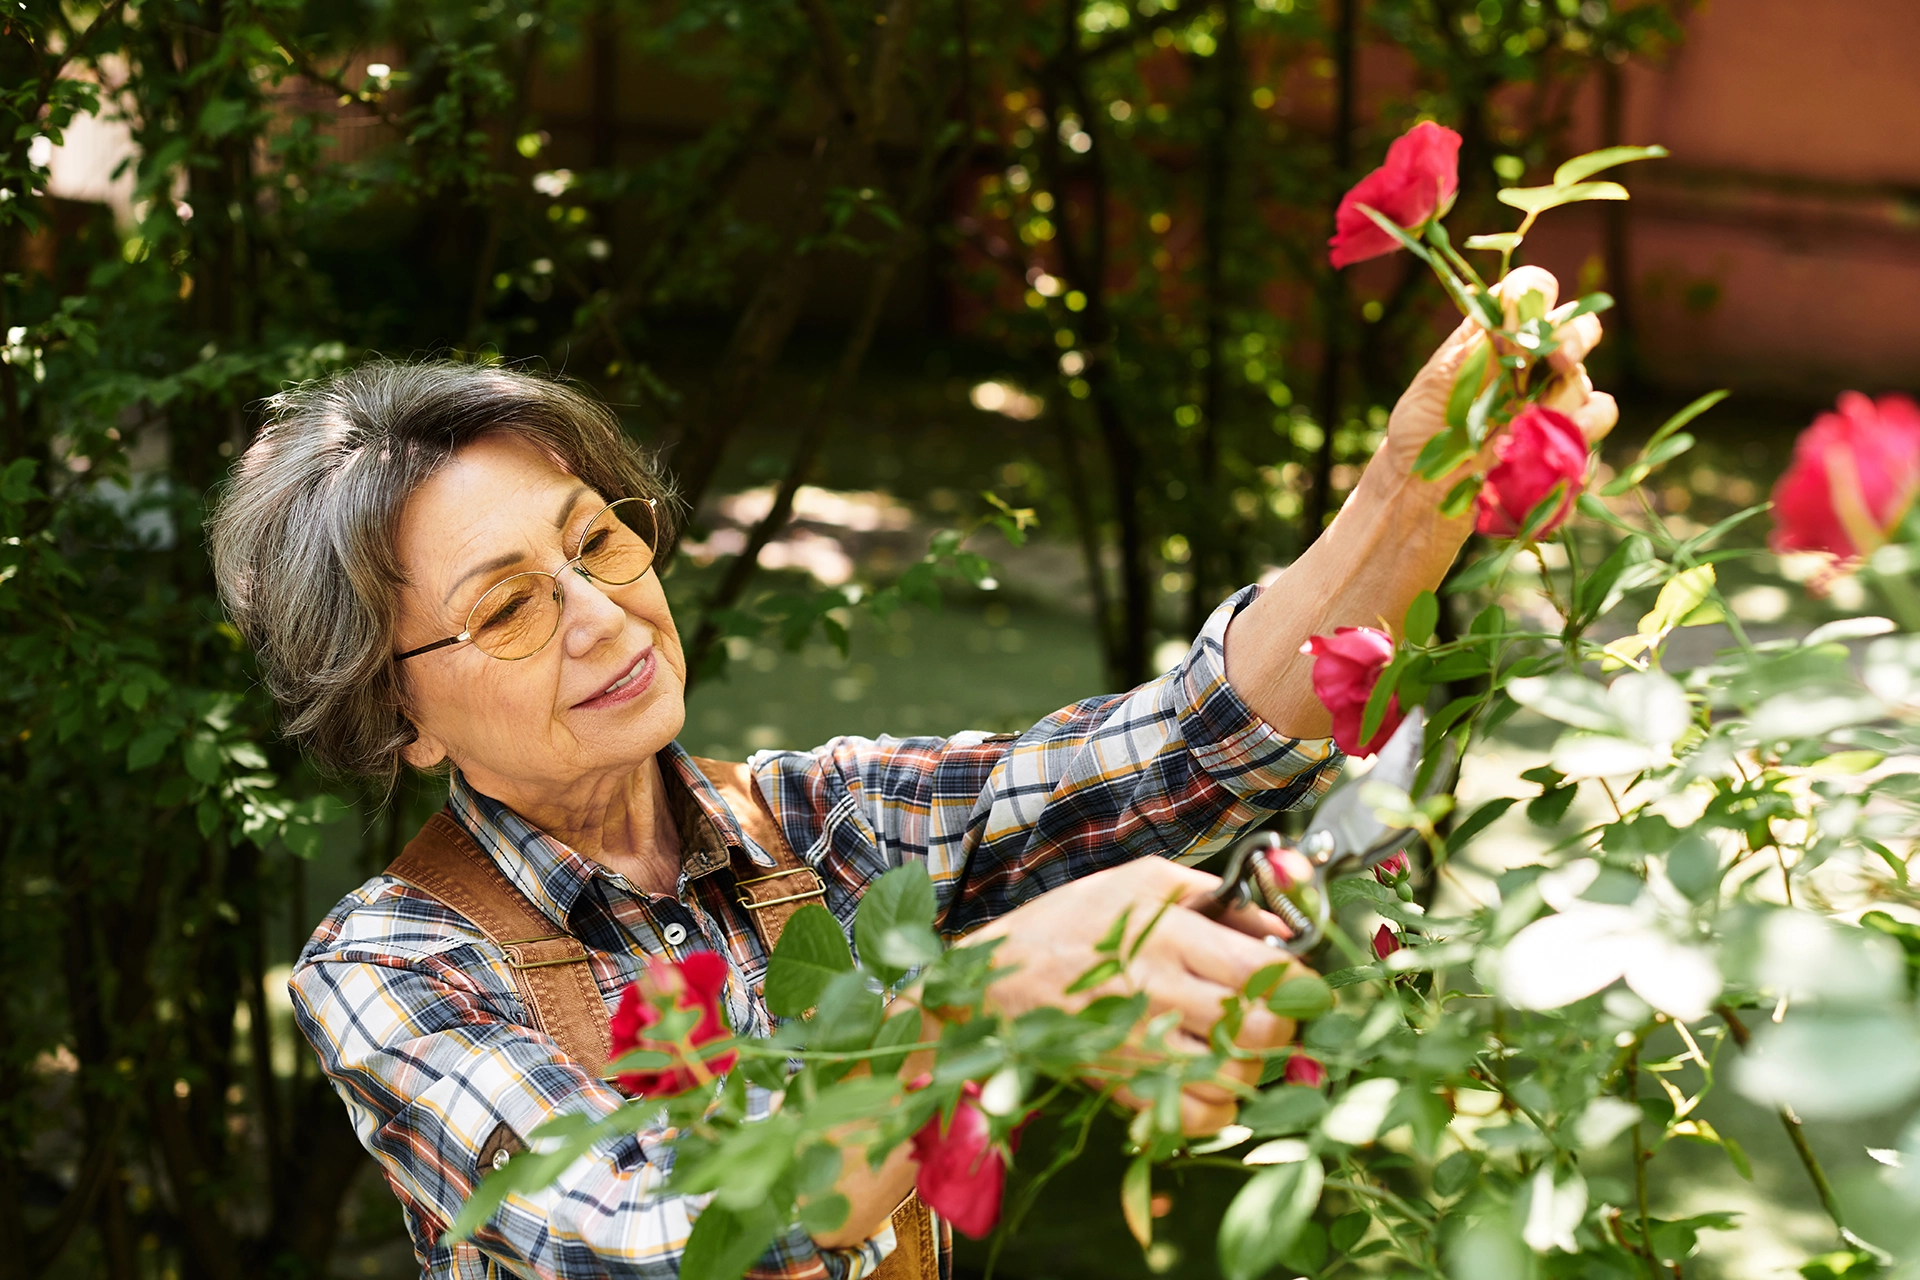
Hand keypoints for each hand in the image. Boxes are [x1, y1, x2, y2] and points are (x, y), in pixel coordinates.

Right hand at [968, 858, 1307, 1134]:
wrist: (995, 978)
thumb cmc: (1073, 922)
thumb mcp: (1144, 882)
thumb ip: (1217, 898)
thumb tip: (1282, 931)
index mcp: (1167, 934)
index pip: (1264, 971)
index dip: (1299, 984)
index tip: (1299, 984)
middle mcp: (1157, 992)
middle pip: (1259, 1030)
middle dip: (1283, 1028)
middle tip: (1274, 1018)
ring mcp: (1140, 1044)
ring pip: (1234, 1078)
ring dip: (1254, 1068)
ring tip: (1241, 1047)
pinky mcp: (1124, 1085)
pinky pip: (1195, 1117)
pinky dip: (1218, 1108)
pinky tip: (1211, 1081)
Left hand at [1377, 265, 1619, 488]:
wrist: (1423, 490)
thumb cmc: (1420, 433)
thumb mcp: (1434, 388)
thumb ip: (1470, 353)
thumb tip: (1507, 320)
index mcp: (1494, 335)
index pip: (1528, 292)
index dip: (1532, 296)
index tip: (1516, 327)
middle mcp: (1531, 361)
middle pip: (1575, 326)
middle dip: (1573, 336)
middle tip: (1558, 358)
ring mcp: (1552, 396)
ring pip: (1581, 376)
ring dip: (1563, 394)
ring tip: (1528, 422)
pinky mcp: (1567, 433)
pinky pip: (1598, 413)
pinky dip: (1588, 421)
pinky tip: (1561, 436)